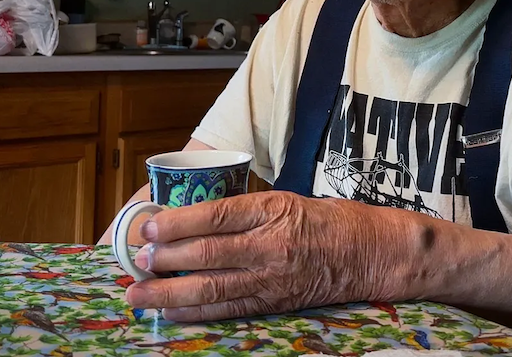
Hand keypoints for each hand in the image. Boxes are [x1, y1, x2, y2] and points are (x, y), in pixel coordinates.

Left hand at [123, 191, 425, 321]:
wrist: (374, 252)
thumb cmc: (332, 219)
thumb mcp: (289, 198)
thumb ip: (247, 210)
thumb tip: (196, 219)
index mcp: (274, 209)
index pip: (216, 215)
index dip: (177, 223)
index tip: (148, 226)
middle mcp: (272, 244)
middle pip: (207, 253)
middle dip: (166, 258)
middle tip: (137, 261)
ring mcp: (274, 277)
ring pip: (212, 287)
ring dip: (170, 293)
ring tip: (139, 294)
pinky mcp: (276, 302)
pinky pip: (230, 309)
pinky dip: (197, 313)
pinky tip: (173, 313)